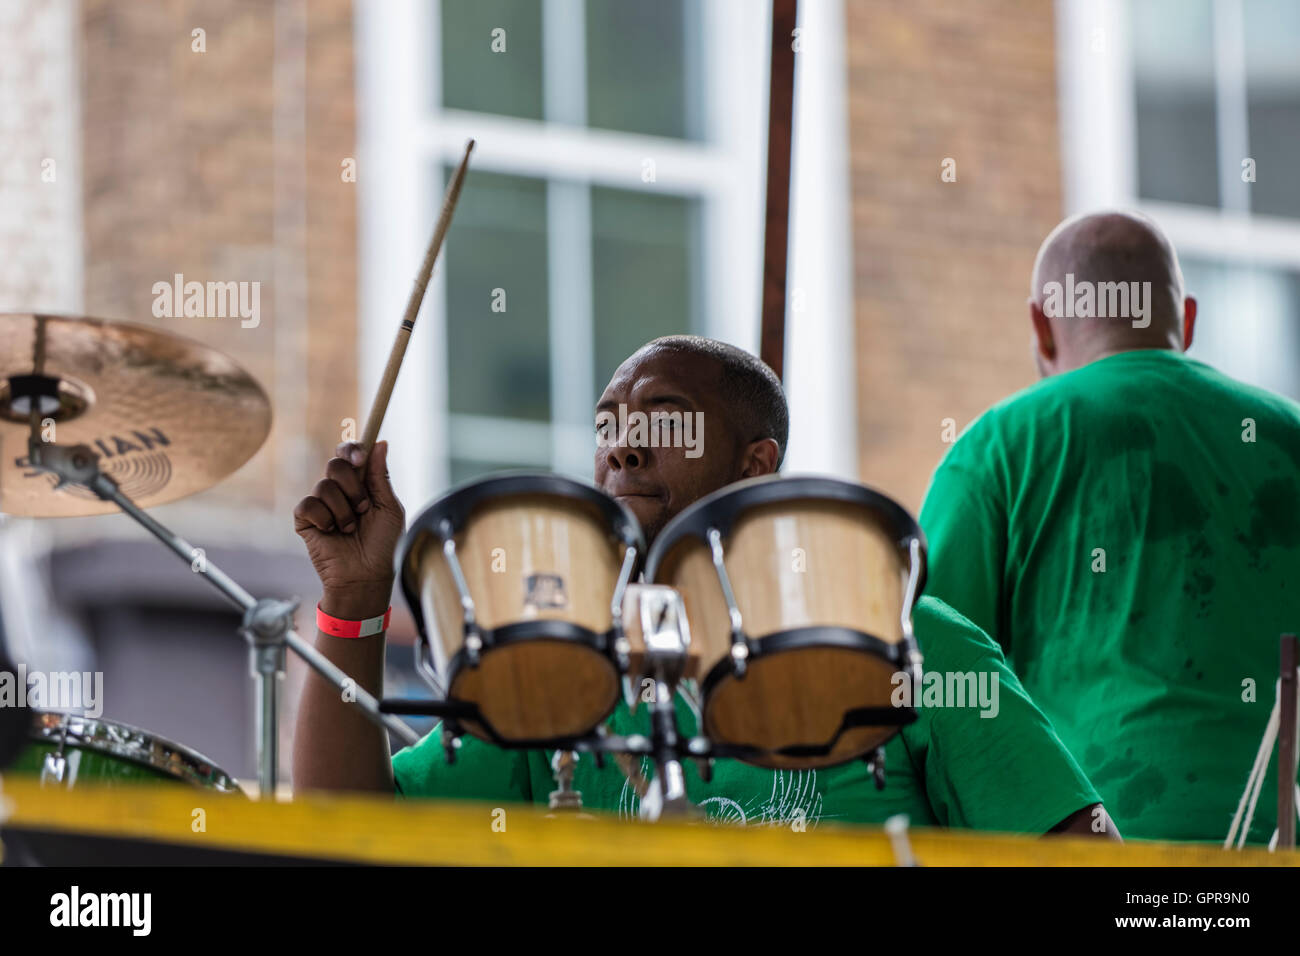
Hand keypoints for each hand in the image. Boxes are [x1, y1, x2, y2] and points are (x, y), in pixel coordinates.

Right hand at [293, 440, 404, 616]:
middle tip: (364, 508)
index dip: (352, 449)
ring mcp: (322, 504)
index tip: (360, 458)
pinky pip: (308, 505)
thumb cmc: (383, 546)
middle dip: (353, 486)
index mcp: (361, 484)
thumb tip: (380, 443)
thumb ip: (381, 476)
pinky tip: (332, 533)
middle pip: (335, 464)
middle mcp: (340, 490)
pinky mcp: (305, 520)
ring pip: (324, 486)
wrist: (366, 576)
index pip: (351, 454)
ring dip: (344, 510)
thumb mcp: (389, 508)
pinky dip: (324, 519)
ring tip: (351, 529)